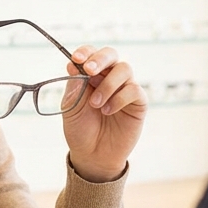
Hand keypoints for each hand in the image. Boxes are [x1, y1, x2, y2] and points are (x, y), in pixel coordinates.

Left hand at [61, 45, 145, 181]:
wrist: (92, 155)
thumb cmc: (80, 130)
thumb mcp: (70, 108)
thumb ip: (74, 87)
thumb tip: (73, 65)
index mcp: (89, 76)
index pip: (91, 54)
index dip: (85, 52)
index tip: (76, 58)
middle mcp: (109, 78)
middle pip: (111, 55)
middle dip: (100, 59)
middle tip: (89, 70)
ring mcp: (125, 89)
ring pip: (124, 69)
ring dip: (108, 84)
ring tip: (95, 104)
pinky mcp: (138, 103)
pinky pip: (134, 90)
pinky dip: (119, 98)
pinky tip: (108, 111)